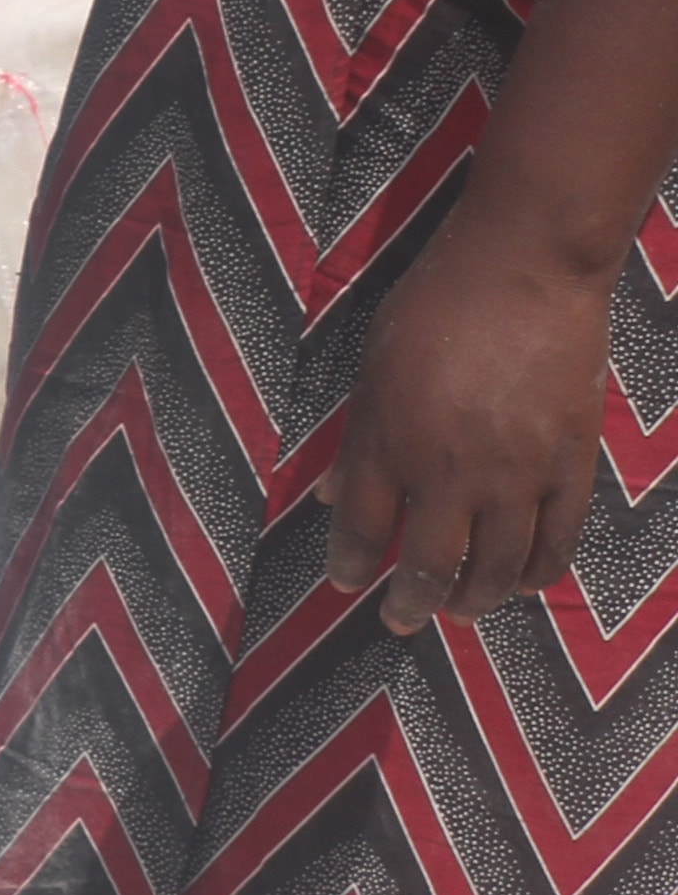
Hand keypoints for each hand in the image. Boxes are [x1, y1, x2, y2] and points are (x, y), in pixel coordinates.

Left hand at [326, 229, 612, 629]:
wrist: (526, 273)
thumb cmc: (434, 309)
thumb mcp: (371, 370)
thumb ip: (354, 441)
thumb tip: (324, 495)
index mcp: (391, 441)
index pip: (361, 525)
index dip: (350, 563)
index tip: (345, 586)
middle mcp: (451, 469)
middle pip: (430, 561)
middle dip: (411, 602)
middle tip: (401, 621)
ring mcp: (517, 473)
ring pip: (498, 565)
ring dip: (475, 598)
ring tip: (459, 611)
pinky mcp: (571, 466)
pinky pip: (557, 541)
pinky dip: (539, 573)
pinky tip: (523, 586)